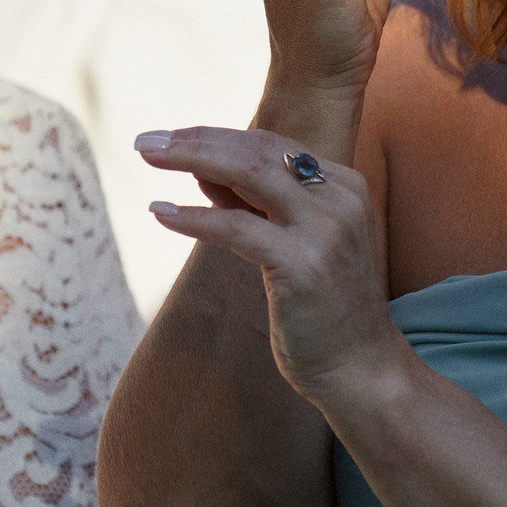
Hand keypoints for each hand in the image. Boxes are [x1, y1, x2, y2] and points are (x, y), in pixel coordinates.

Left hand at [136, 127, 408, 404]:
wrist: (360, 370)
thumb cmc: (322, 311)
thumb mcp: (291, 245)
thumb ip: (253, 205)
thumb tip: (202, 169)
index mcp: (344, 187)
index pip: (271, 143)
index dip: (216, 136)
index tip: (172, 137)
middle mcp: (339, 199)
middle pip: (258, 149)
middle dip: (196, 139)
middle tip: (146, 139)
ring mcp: (325, 230)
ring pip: (249, 172)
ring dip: (190, 158)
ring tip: (146, 155)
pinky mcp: (304, 264)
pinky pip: (237, 228)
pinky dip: (194, 217)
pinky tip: (160, 212)